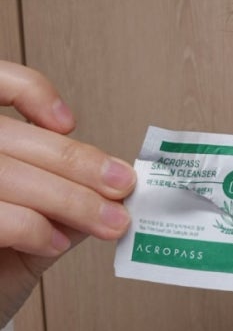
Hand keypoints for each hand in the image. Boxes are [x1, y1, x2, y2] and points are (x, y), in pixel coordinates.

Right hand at [0, 61, 135, 327]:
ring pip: (7, 174)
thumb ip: (61, 197)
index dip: (27, 89)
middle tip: (122, 186)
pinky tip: (56, 241)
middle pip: (8, 137)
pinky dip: (33, 226)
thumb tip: (114, 177)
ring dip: (68, 198)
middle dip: (77, 162)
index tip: (70, 122)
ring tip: (108, 221)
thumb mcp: (33, 227)